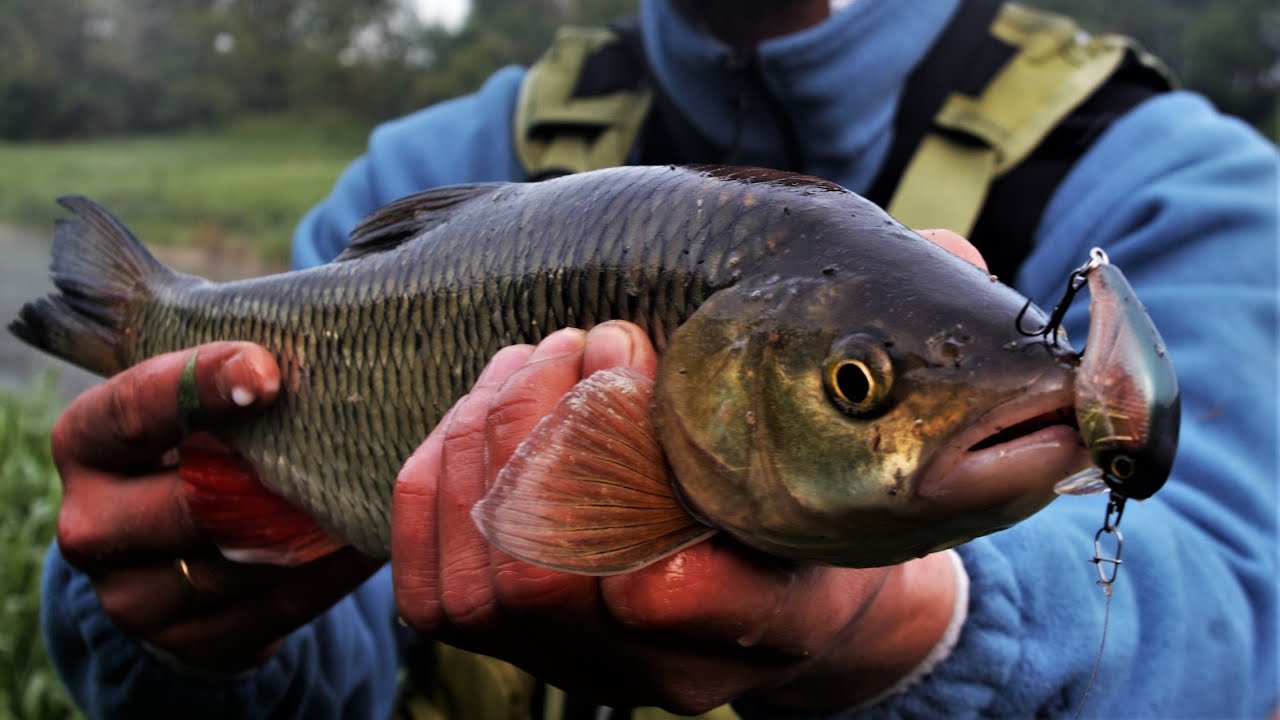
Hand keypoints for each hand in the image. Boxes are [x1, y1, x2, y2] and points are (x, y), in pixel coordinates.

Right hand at [52, 342, 380, 671]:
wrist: (181, 550)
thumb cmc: (203, 446)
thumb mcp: (196, 406)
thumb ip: (228, 377)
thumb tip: (317, 344)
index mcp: (86, 444)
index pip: (133, 410)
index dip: (199, 386)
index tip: (269, 372)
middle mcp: (90, 523)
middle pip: (186, 503)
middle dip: (268, 477)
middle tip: (345, 445)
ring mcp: (130, 595)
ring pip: (234, 564)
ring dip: (309, 530)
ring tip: (373, 492)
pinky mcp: (186, 643)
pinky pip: (271, 611)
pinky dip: (325, 576)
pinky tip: (368, 541)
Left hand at [391, 322, 957, 713]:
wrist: (791, 592)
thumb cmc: (833, 499)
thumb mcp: (886, 439)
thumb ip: (913, 350)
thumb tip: (949, 251)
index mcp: (770, 621)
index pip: (676, 597)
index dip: (627, 469)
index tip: (638, 350)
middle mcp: (660, 668)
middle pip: (547, 578)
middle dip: (544, 427)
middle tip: (589, 334)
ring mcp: (579, 663)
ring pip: (481, 581)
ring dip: (491, 439)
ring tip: (538, 353)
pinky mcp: (517, 644)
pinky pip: (433, 590)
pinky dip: (438, 482)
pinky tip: (483, 405)